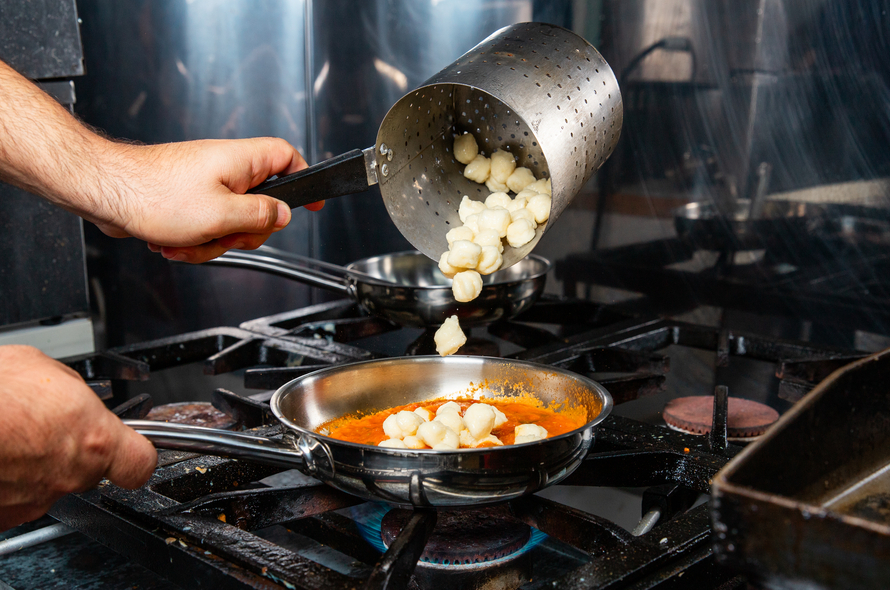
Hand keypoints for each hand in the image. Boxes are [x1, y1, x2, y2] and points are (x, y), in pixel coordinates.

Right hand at [0, 346, 156, 530]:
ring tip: (8, 434)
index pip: (140, 463)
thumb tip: (74, 397)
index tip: (132, 446)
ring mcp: (32, 500)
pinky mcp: (2, 516)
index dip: (136, 454)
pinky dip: (5, 480)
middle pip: (88, 469)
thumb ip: (72, 391)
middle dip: (70, 448)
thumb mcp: (44, 368)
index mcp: (93, 438)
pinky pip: (12, 496)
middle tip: (43, 425)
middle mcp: (69, 476)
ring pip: (47, 483)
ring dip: (33, 463)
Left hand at [94, 138, 322, 263]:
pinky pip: (204, 227)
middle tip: (228, 234)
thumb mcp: (221, 214)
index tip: (312, 201)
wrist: (106, 193)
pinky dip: (191, 240)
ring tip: (187, 240)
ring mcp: (204, 184)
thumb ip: (260, 215)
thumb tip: (282, 215)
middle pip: (260, 203)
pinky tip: (171, 241)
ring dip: (211, 241)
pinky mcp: (186, 200)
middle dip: (244, 230)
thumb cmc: (153, 194)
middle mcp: (224, 168)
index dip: (303, 177)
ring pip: (229, 222)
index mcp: (240, 161)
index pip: (286, 158)